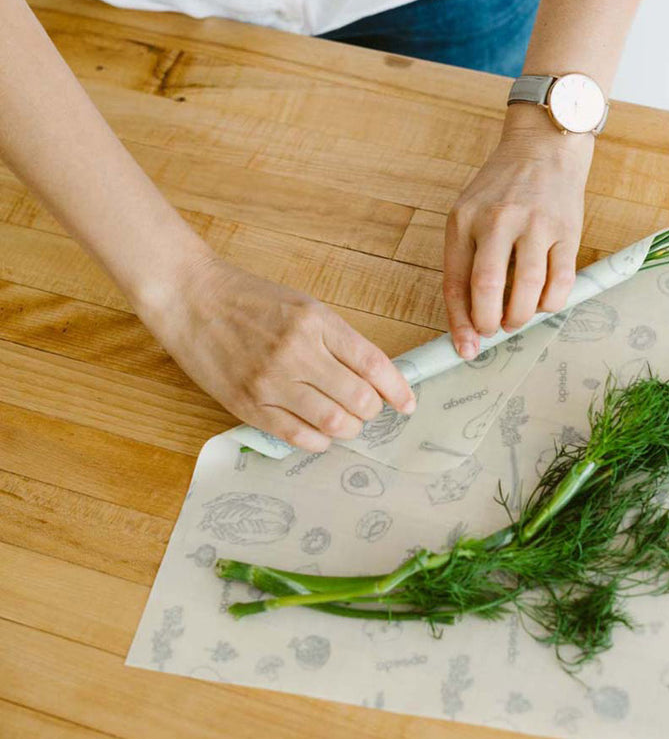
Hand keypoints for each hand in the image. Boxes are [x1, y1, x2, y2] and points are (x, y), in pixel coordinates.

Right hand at [137, 254, 415, 451]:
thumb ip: (338, 340)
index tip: (408, 404)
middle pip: (360, 399)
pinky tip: (320, 433)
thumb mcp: (304, 306)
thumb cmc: (250, 299)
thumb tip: (376, 378)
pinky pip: (299, 437)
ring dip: (350, 428)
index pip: (374, 364)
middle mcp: (297, 351)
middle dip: (373, 411)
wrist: (190, 298)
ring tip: (345, 421)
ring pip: (334, 423)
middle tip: (368, 409)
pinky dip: (320, 441)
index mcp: (317, 322)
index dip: (398, 390)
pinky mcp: (249, 405)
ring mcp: (271, 381)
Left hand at [443, 107, 593, 358]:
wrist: (544, 145)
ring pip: (527, 290)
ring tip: (516, 318)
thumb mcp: (469, 215)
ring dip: (520, 317)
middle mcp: (497, 220)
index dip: (459, 323)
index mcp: (464, 220)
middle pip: (487, 289)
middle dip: (488, 324)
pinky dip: (550, 303)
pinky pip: (561, 282)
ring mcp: (535, 224)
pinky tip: (543, 301)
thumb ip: (466, 262)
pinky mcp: (568, 229)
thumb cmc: (502, 189)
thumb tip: (469, 321)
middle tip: (493, 330)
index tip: (465, 349)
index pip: (456, 283)